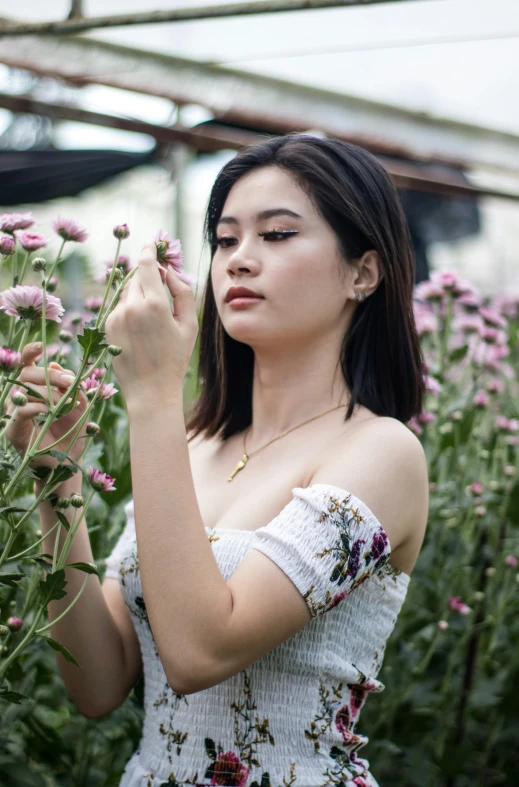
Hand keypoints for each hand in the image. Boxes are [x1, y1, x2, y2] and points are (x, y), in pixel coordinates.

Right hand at [4, 343, 88, 471]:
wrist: (69, 462)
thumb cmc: (72, 433)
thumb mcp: (80, 406)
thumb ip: (72, 386)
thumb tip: (56, 366)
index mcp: (35, 389)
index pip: (27, 364)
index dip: (30, 352)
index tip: (41, 345)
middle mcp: (21, 398)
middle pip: (26, 374)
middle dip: (49, 374)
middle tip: (69, 381)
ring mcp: (15, 413)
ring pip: (23, 390)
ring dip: (47, 390)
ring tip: (63, 400)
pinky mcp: (13, 430)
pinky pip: (20, 411)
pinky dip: (36, 407)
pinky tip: (49, 410)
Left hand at [104, 243, 198, 406]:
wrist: (150, 390)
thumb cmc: (175, 358)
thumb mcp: (189, 324)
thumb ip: (181, 292)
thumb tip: (168, 271)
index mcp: (154, 304)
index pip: (146, 265)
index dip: (149, 250)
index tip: (153, 243)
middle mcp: (130, 307)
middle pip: (137, 276)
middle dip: (148, 274)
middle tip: (161, 278)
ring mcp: (115, 316)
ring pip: (127, 291)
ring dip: (140, 292)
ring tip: (155, 314)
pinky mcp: (107, 326)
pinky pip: (120, 306)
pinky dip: (131, 307)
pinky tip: (143, 327)